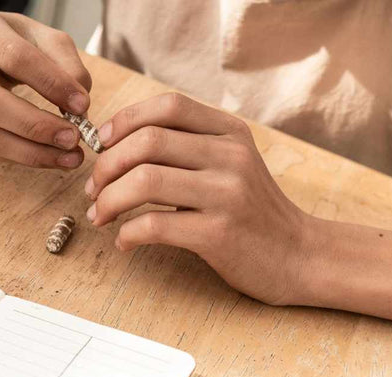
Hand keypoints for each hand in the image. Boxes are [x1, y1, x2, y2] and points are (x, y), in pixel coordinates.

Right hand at [0, 1, 90, 167]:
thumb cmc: (14, 44)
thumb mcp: (43, 40)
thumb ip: (68, 65)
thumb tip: (80, 106)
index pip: (14, 56)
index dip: (52, 84)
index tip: (82, 105)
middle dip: (38, 126)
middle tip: (74, 138)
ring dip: (34, 152)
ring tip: (71, 157)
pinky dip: (27, 156)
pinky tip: (55, 157)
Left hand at [84, 93, 313, 304]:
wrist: (298, 255)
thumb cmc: (256, 213)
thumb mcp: (235, 166)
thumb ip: (193, 149)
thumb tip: (125, 147)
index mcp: (231, 134)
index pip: (168, 106)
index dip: (125, 120)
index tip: (102, 145)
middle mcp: (231, 156)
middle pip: (148, 140)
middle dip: (106, 165)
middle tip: (93, 189)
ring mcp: (228, 194)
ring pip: (145, 179)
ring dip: (109, 198)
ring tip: (100, 214)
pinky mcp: (219, 233)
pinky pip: (155, 225)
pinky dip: (128, 233)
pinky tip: (124, 242)